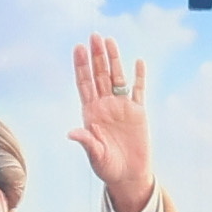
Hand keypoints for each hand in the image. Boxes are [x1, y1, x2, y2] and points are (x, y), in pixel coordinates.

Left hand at [68, 35, 157, 211]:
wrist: (128, 175)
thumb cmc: (107, 167)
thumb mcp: (95, 155)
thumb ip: (86, 141)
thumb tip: (72, 132)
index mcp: (91, 113)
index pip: (84, 84)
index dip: (81, 66)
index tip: (78, 48)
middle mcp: (105, 105)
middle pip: (99, 75)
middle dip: (96, 56)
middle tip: (94, 36)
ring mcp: (122, 107)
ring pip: (117, 78)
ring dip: (114, 60)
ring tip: (110, 41)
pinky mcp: (138, 112)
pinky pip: (138, 91)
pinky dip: (139, 77)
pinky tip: (138, 62)